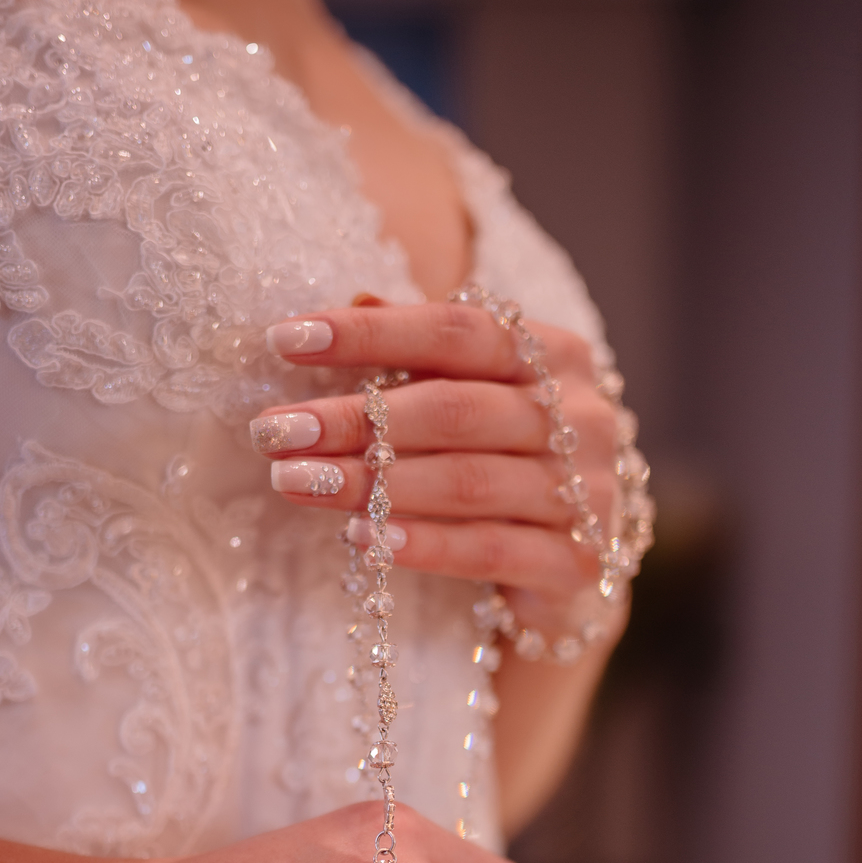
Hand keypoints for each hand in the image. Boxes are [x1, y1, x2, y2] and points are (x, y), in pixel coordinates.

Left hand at [249, 301, 620, 637]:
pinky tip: (364, 539)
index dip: (369, 333)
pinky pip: (489, 550)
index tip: (284, 339)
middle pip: (454, 409)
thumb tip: (354, 300)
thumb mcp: (471, 393)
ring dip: (374, 484)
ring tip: (296, 483)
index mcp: (556, 355)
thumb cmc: (506, 457)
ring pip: (467, 482)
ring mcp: (587, 491)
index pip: (457, 330)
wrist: (573, 556)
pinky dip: (424, 545)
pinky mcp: (576, 562)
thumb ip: (422, 353)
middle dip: (354, 420)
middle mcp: (583, 416)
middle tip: (274, 431)